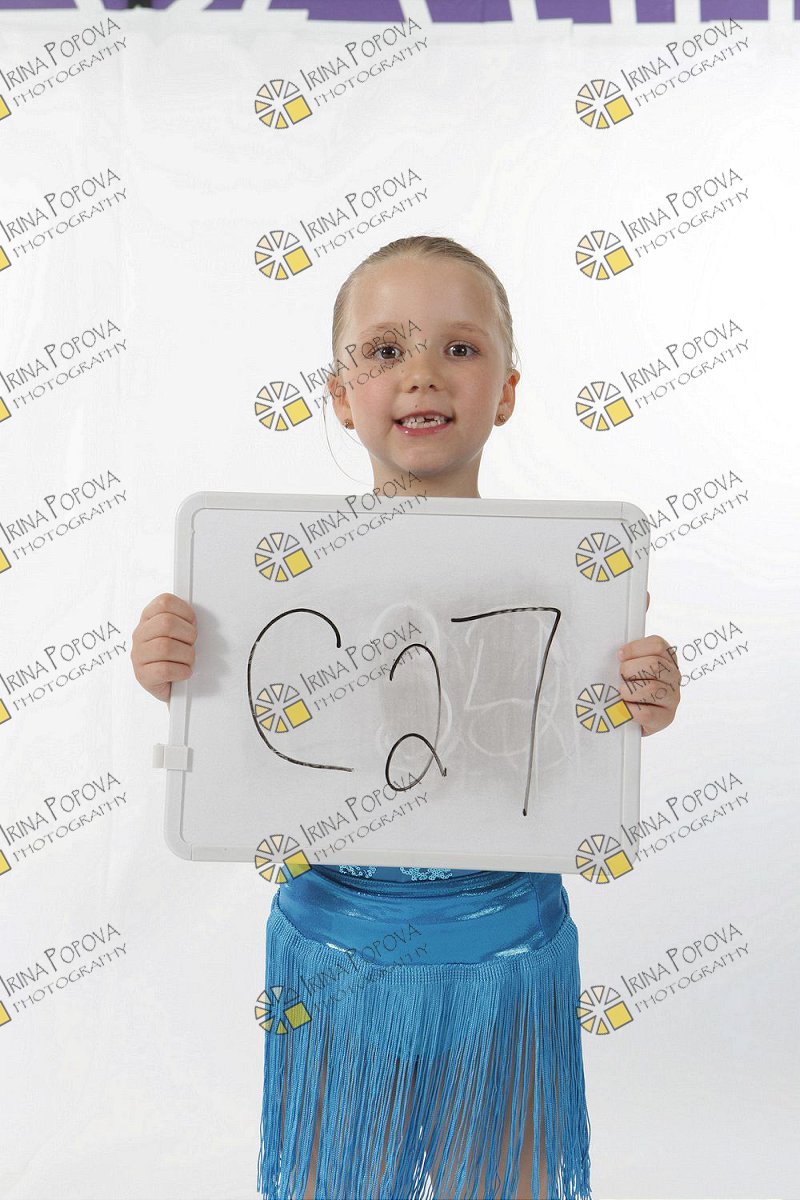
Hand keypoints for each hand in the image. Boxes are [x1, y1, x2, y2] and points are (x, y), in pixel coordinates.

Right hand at [131, 592, 196, 703]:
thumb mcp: (179, 632)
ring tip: (188, 660)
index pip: (164, 602)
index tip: (192, 623)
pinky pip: (164, 669)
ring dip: (186, 655)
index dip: (185, 611)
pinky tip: (184, 672)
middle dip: (188, 634)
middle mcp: (140, 635)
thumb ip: (184, 619)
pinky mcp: (143, 675)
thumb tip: (196, 618)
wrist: (170, 685)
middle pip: (166, 623)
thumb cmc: (177, 656)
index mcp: (148, 618)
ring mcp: (138, 655)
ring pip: (165, 647)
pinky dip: (181, 671)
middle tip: (192, 644)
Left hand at [617, 591, 680, 736]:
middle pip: (655, 665)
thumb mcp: (626, 654)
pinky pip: (648, 713)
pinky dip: (632, 711)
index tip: (619, 655)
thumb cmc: (623, 680)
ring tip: (620, 693)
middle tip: (619, 677)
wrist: (619, 714)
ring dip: (629, 691)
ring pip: (653, 688)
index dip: (635, 649)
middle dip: (630, 671)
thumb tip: (646, 594)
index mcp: (665, 656)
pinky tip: (626, 710)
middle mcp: (673, 675)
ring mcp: (672, 698)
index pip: (658, 645)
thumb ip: (634, 625)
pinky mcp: (665, 719)